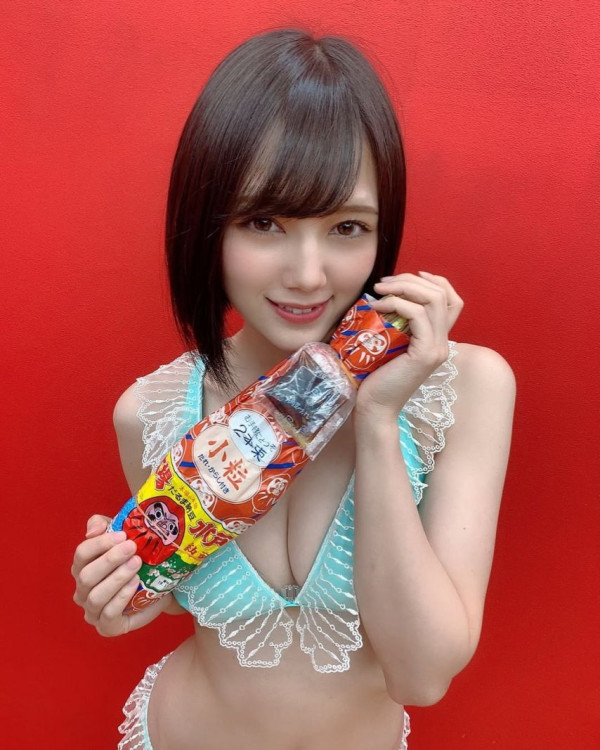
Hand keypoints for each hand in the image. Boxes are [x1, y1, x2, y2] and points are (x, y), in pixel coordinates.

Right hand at [72, 514, 171, 635]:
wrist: (159, 585)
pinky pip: (108, 614)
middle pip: (85, 576)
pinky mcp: (107, 627)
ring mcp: (92, 611)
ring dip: (117, 578)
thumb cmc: (135, 559)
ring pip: (95, 596)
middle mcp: (82, 591)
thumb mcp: (121, 537)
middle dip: (110, 560)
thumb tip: (92, 530)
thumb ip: (103, 525)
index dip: (100, 543)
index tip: (123, 535)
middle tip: (133, 547)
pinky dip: (121, 597)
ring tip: (137, 563)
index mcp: (82, 567)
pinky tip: (135, 583)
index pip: (81, 554)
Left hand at [355, 271, 462, 416]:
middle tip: (382, 283)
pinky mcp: (425, 354)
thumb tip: (383, 294)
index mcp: (437, 339)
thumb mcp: (388, 343)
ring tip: (378, 290)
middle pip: (441, 293)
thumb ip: (395, 323)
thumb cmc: (374, 377)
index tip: (409, 276)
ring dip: (404, 287)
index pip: (452, 300)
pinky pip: (417, 315)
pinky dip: (396, 304)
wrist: (374, 407)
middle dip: (411, 280)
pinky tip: (376, 306)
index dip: (435, 281)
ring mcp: (437, 349)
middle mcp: (443, 343)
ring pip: (433, 299)